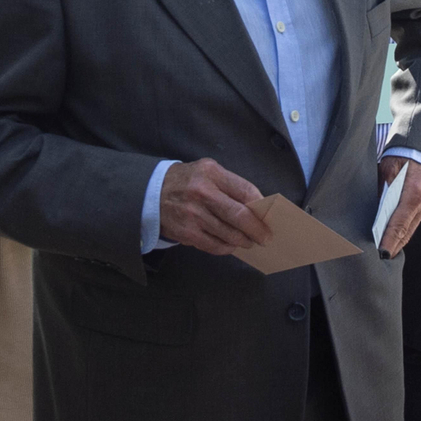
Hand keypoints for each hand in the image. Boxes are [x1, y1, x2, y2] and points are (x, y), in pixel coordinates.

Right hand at [158, 158, 272, 253]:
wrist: (151, 193)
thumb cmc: (187, 182)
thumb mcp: (207, 172)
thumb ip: (230, 185)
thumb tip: (257, 207)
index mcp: (211, 173)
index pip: (245, 190)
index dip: (261, 207)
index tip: (269, 217)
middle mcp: (202, 193)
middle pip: (239, 216)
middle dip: (257, 230)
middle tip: (265, 238)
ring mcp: (193, 214)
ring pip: (229, 234)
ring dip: (243, 241)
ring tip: (248, 241)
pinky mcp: (186, 233)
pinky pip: (214, 245)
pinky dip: (226, 247)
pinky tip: (230, 245)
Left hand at [377, 156, 420, 257]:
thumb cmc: (403, 158)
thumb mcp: (386, 171)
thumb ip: (380, 192)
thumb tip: (370, 213)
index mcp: (414, 194)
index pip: (399, 224)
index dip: (390, 241)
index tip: (382, 253)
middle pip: (406, 232)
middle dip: (393, 246)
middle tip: (379, 258)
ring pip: (411, 230)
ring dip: (398, 241)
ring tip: (384, 251)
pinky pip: (414, 223)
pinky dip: (403, 232)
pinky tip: (393, 239)